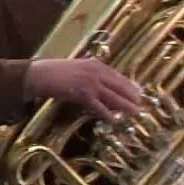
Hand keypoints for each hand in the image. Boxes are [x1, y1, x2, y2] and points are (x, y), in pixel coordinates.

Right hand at [24, 58, 142, 121]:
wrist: (41, 75)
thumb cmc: (57, 72)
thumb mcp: (78, 68)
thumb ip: (92, 72)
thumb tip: (103, 84)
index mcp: (96, 64)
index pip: (118, 76)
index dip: (130, 86)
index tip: (138, 93)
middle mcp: (96, 72)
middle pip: (120, 86)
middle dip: (132, 96)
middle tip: (141, 105)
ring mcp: (91, 83)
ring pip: (113, 97)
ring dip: (126, 106)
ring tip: (135, 112)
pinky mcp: (83, 95)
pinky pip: (99, 106)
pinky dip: (108, 114)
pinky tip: (114, 120)